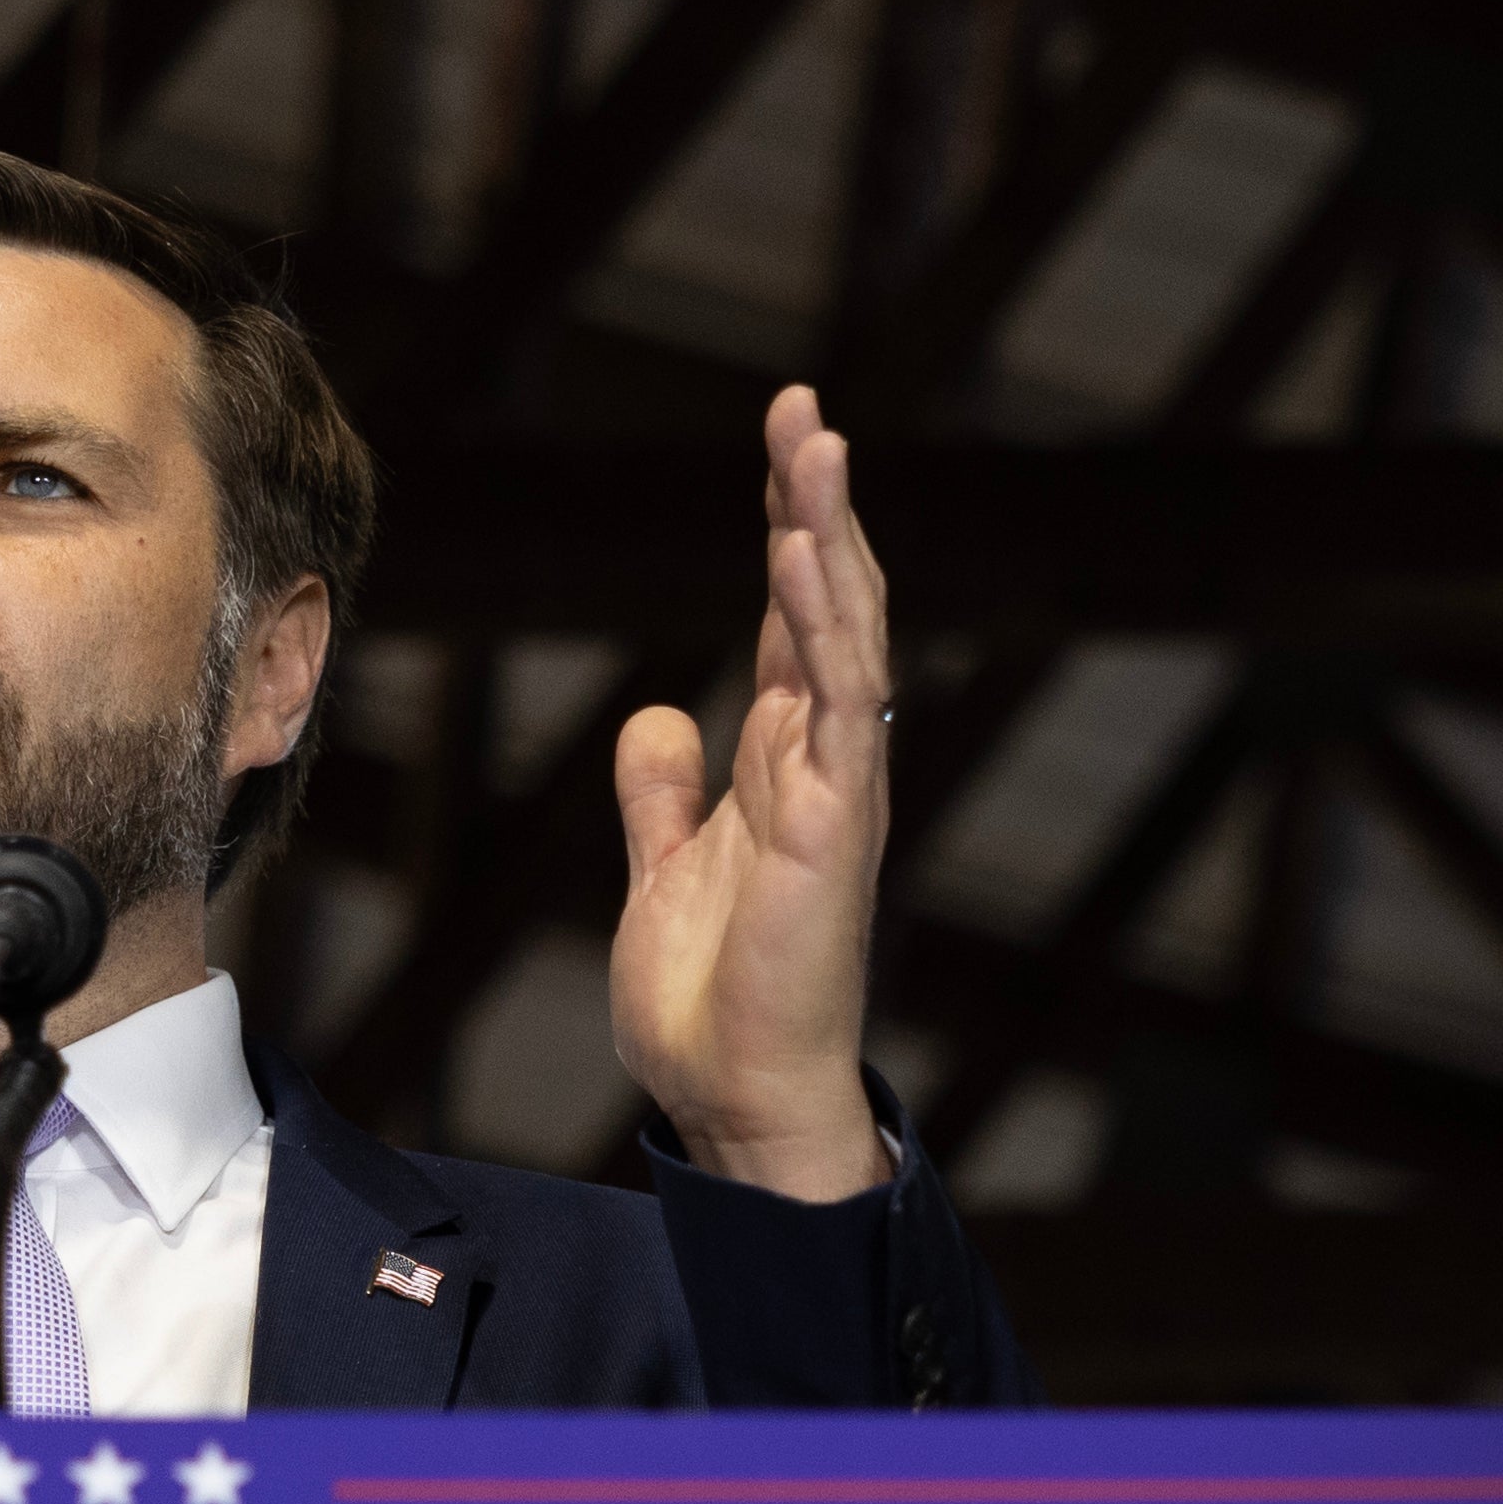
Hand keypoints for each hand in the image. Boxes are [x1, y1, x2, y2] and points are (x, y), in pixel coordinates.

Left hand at [608, 385, 896, 1201]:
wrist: (738, 1098)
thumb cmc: (715, 1001)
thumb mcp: (666, 869)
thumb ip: (664, 790)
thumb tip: (658, 716)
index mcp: (785, 762)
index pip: (793, 620)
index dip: (788, 529)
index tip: (781, 444)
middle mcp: (822, 760)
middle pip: (826, 602)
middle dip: (813, 502)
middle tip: (801, 405)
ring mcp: (836, 787)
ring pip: (844, 632)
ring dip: (829, 534)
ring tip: (814, 440)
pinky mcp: (834, 824)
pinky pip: (837, 702)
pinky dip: (822, 623)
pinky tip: (801, 553)